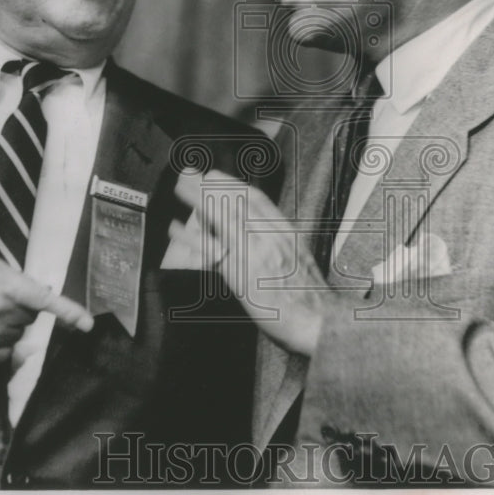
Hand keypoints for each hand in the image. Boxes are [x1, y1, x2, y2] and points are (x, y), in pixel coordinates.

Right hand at [0, 251, 92, 365]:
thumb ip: (14, 274)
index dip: (69, 312)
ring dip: (5, 329)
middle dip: (18, 311)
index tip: (88, 324)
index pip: (43, 300)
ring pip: (18, 337)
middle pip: (30, 318)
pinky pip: (4, 354)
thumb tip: (41, 292)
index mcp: (2, 285)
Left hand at [174, 170, 329, 355]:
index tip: (214, 174)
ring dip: (197, 199)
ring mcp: (253, 253)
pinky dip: (190, 237)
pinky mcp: (239, 274)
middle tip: (188, 173)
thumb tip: (259, 229)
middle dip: (208, 184)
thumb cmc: (310, 295)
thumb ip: (279, 240)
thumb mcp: (300, 256)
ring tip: (179, 188)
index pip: (255, 198)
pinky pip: (209, 251)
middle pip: (233, 202)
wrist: (318, 320)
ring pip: (221, 217)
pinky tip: (175, 228)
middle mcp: (268, 236)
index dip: (231, 183)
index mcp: (285, 231)